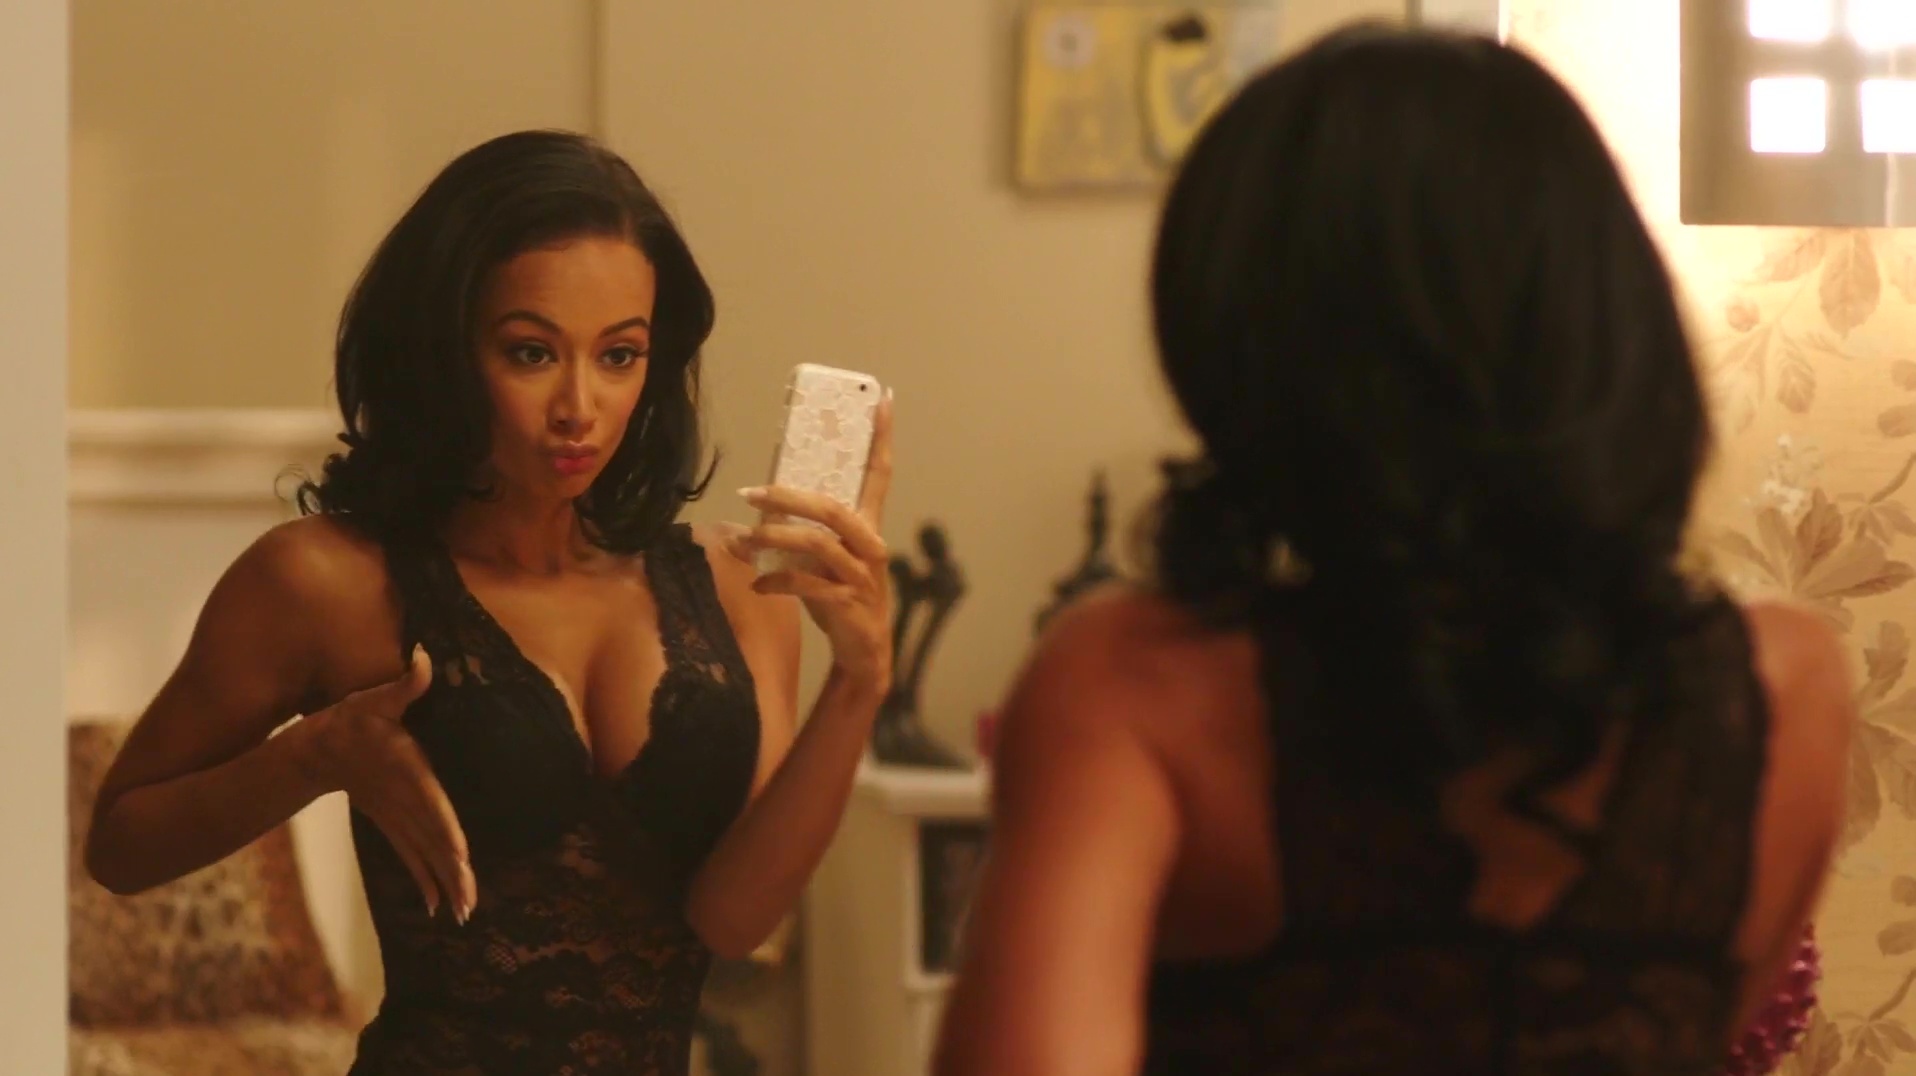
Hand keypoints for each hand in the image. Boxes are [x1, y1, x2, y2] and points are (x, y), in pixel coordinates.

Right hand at [307, 645, 475, 921]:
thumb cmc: (350, 721)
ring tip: (464, 915)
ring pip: (423, 855)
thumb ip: (406, 684)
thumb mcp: (375, 699)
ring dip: (443, 884)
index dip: (445, 828)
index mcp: (405, 772)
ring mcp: (395, 817)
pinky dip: (424, 879)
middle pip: (430, 841)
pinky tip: (437, 906)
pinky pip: (410, 856)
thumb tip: (424, 656)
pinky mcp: (391, 824)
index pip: (429, 802)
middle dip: (450, 873)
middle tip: (470, 907)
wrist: (314, 752)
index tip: (461, 856)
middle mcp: (402, 801)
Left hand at [736, 390, 894, 689]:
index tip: (883, 399)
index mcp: (868, 528)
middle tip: (751, 493)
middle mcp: (870, 546)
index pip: (880, 474)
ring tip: (745, 538)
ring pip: (816, 545)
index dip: (882, 438)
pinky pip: (806, 584)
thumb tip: (748, 521)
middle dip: (788, 497)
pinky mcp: (847, 603)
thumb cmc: (842, 599)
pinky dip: (776, 581)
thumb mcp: (826, 562)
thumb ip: (801, 538)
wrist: (864, 654)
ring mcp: (860, 576)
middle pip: (832, 509)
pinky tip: (757, 584)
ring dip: (774, 538)